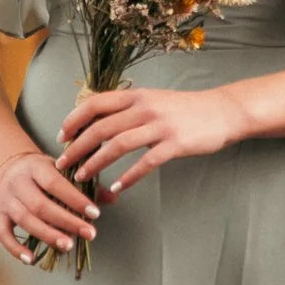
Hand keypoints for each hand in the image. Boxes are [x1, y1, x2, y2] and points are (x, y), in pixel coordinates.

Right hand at [0, 151, 98, 264]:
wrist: (8, 167)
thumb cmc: (42, 172)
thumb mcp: (62, 170)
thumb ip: (86, 184)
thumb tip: (113, 198)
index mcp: (35, 167)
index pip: (55, 183)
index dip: (75, 199)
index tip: (95, 213)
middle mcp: (18, 183)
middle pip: (40, 205)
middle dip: (66, 221)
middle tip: (89, 234)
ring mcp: (6, 200)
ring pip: (25, 220)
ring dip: (47, 235)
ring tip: (68, 245)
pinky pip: (4, 235)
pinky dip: (16, 249)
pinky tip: (32, 260)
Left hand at [57, 86, 254, 197]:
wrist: (222, 111)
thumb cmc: (185, 109)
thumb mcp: (154, 100)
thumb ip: (129, 108)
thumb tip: (99, 122)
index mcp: (136, 96)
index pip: (95, 103)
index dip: (74, 119)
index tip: (61, 137)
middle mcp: (144, 108)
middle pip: (101, 127)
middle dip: (77, 146)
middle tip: (63, 163)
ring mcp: (160, 126)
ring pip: (118, 145)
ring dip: (96, 162)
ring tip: (82, 176)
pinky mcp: (174, 144)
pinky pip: (145, 162)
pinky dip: (128, 176)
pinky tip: (117, 187)